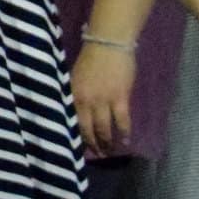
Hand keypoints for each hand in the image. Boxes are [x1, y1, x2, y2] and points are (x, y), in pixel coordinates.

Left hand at [71, 42, 137, 157]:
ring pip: (104, 128)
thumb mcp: (75, 78)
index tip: (81, 148)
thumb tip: (79, 114)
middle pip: (88, 129)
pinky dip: (124, 132)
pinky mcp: (120, 98)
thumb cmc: (91, 59)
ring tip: (110, 151)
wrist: (108, 44)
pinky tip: (126, 141)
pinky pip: (122, 120)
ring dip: (108, 142)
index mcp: (73, 95)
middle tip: (98, 154)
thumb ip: (77, 96)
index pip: (73, 122)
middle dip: (93, 144)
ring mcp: (103, 100)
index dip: (78, 137)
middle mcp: (85, 101)